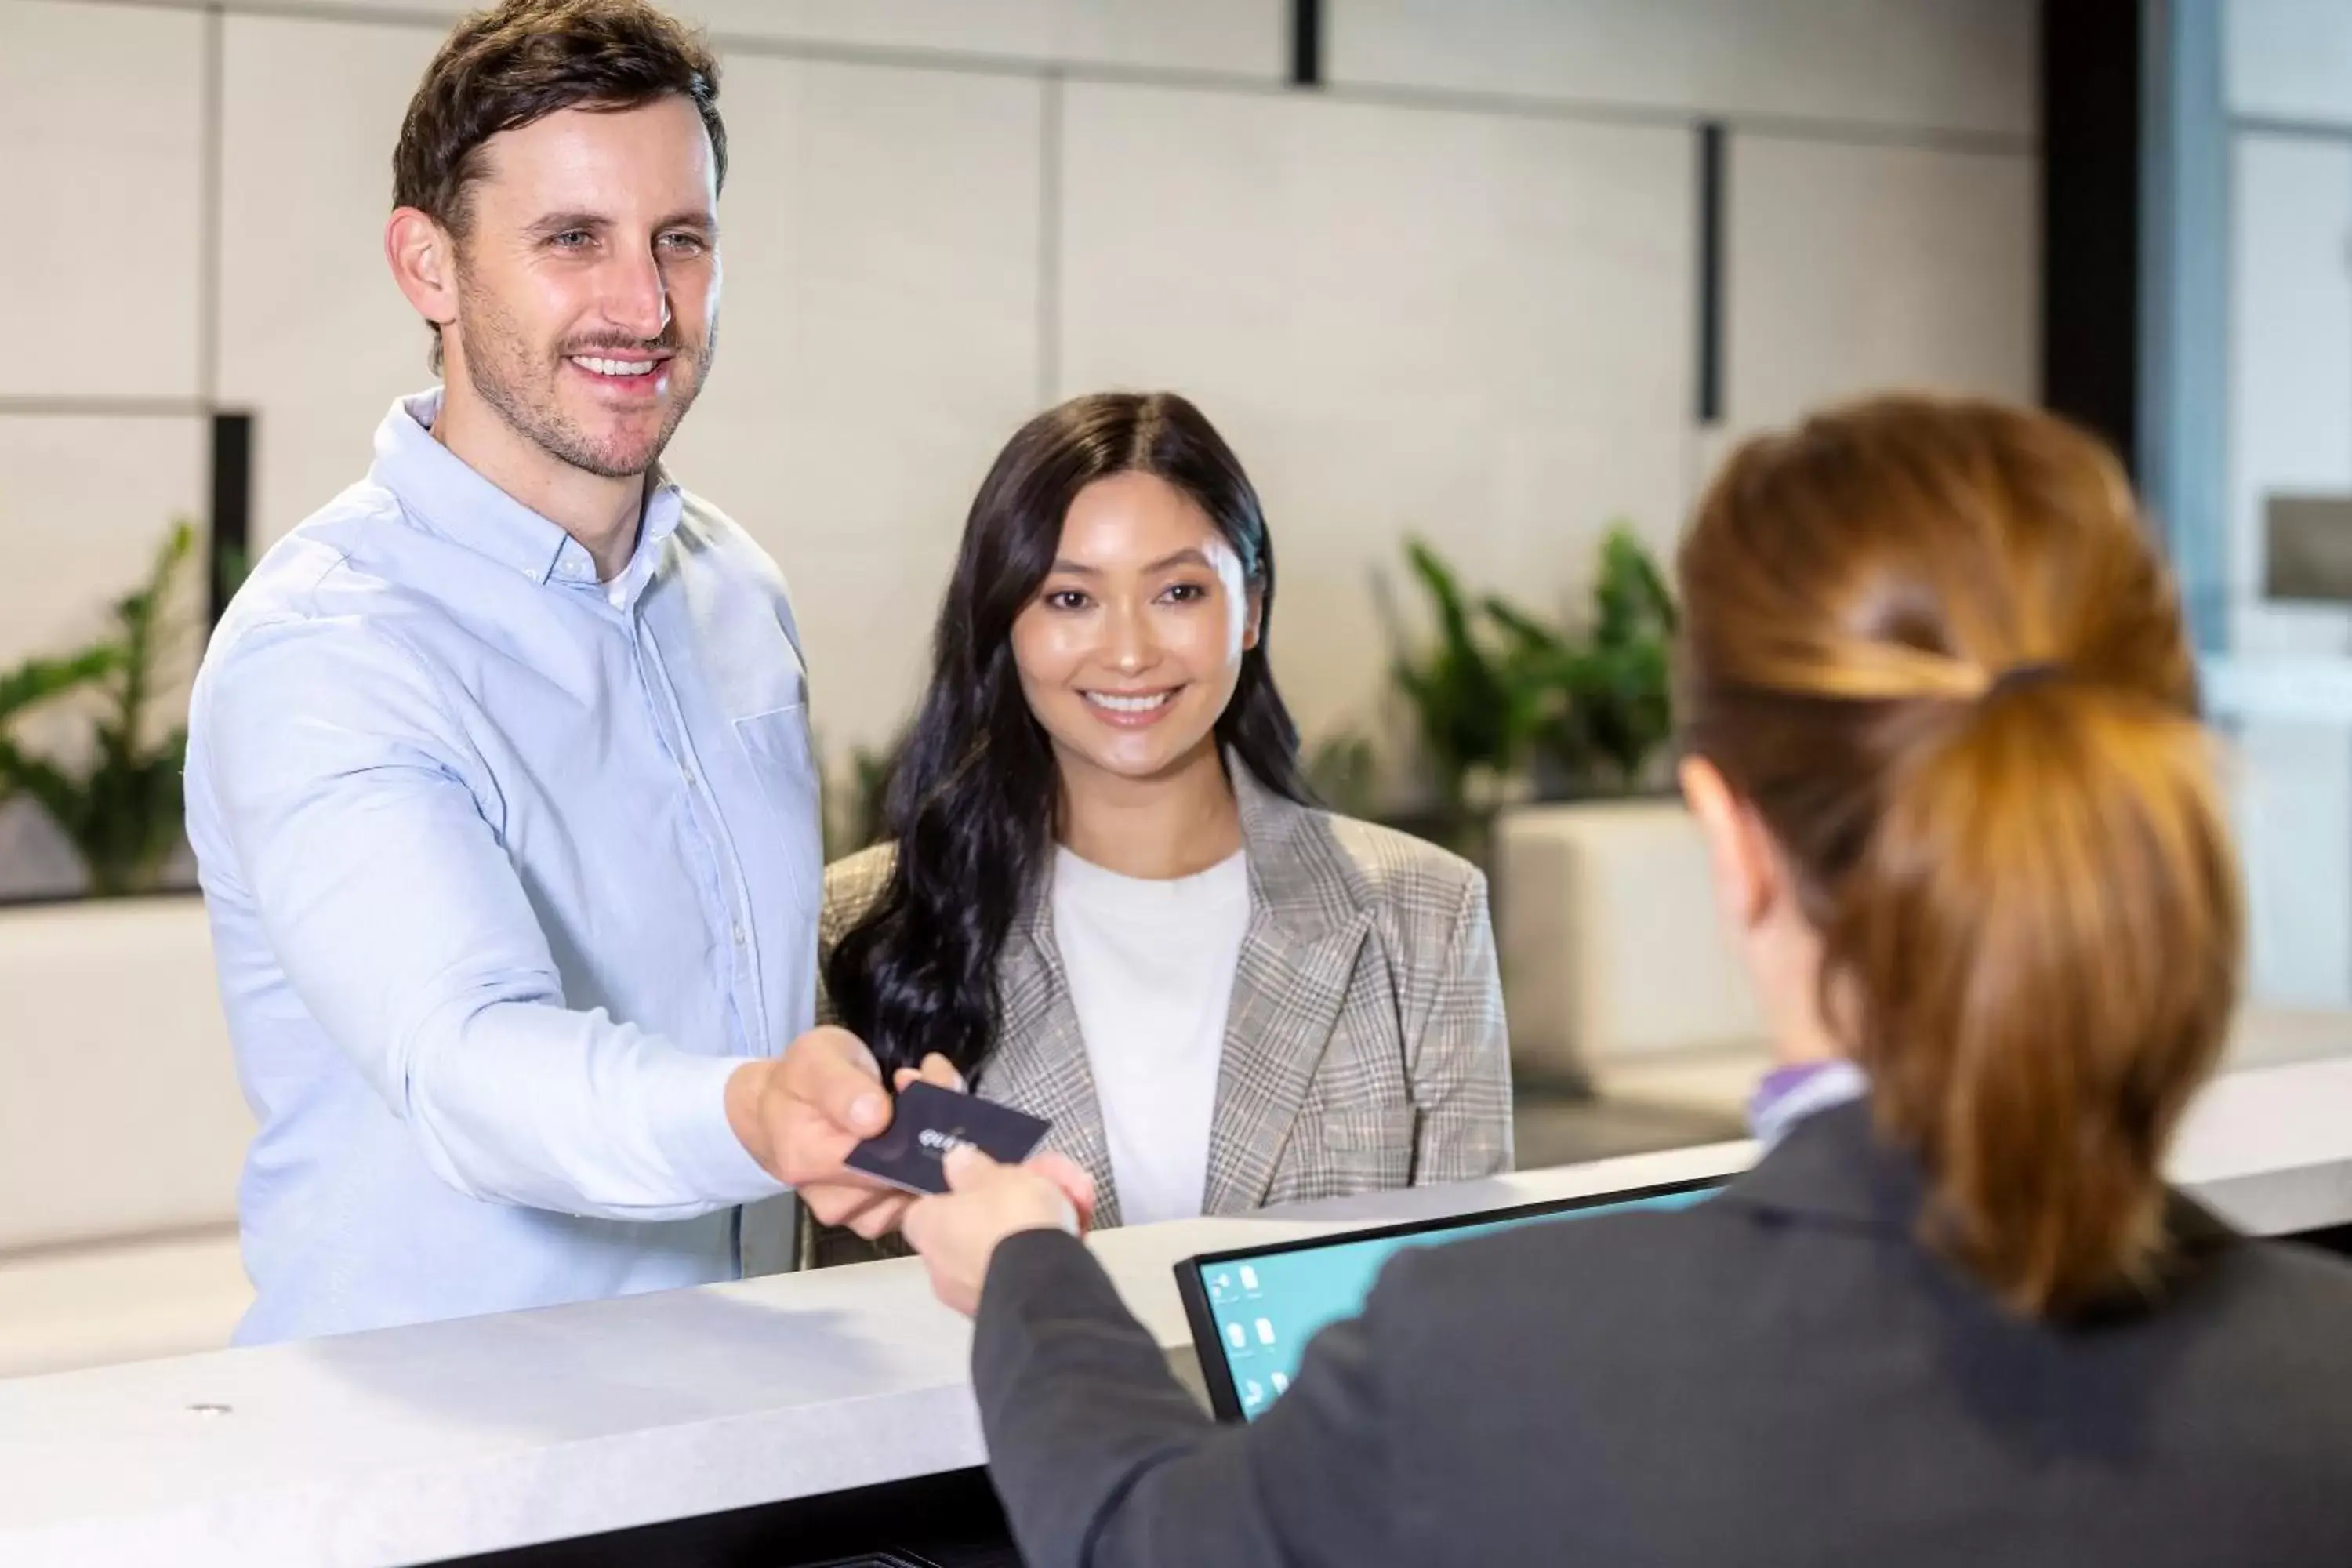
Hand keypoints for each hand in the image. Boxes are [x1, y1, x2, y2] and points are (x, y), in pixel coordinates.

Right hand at [725, 1028, 962, 1239]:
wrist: (777, 1113)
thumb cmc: (798, 1082)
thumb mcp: (814, 1059)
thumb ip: (841, 1085)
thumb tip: (875, 1117)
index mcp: (807, 1159)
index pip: (880, 1155)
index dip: (914, 1121)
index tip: (922, 1079)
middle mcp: (831, 1200)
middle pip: (905, 1176)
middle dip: (931, 1129)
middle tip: (933, 1080)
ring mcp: (855, 1215)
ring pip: (919, 1191)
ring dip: (934, 1146)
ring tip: (923, 1100)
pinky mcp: (874, 1218)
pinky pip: (916, 1202)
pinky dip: (928, 1167)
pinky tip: (919, 1134)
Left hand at [902, 1146, 1098, 1316]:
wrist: (1045, 1282)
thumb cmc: (1009, 1219)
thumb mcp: (993, 1175)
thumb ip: (972, 1168)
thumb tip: (955, 1161)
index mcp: (928, 1228)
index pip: (930, 1207)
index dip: (959, 1191)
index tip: (985, 1181)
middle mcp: (942, 1267)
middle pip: (975, 1226)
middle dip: (1010, 1205)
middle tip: (1042, 1184)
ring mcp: (973, 1293)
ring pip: (1005, 1247)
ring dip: (1036, 1223)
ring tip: (1076, 1201)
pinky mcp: (1005, 1309)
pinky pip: (1022, 1272)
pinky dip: (1044, 1253)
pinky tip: (1076, 1232)